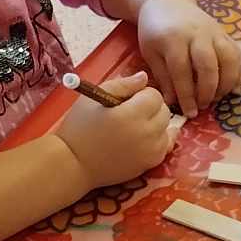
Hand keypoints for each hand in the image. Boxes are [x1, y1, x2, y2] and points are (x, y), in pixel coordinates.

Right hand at [53, 72, 180, 188]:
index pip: (154, 95)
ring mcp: (151, 150)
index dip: (141, 94)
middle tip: (129, 112)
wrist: (73, 163)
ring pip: (167, 128)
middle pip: (164, 111)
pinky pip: (166, 146)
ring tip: (133, 127)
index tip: (126, 100)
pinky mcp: (150, 163)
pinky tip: (141, 139)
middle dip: (151, 108)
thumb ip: (123, 84)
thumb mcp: (95, 97)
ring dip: (155, 124)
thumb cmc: (79, 127)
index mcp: (132, 114)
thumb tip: (144, 77)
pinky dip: (158, 140)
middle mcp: (146, 132)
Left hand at [135, 0, 240, 117]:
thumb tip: (173, 102)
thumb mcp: (150, 52)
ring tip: (217, 98)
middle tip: (203, 106)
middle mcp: (197, 34)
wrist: (167, 1)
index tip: (189, 113)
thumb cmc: (155, 30)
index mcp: (173, 38)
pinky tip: (232, 89)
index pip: (182, 70)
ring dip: (226, 83)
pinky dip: (238, 74)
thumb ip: (163, 76)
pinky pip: (237, 55)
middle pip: (208, 65)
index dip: (187, 94)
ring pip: (229, 59)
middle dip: (208, 90)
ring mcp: (215, 32)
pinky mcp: (225, 33)